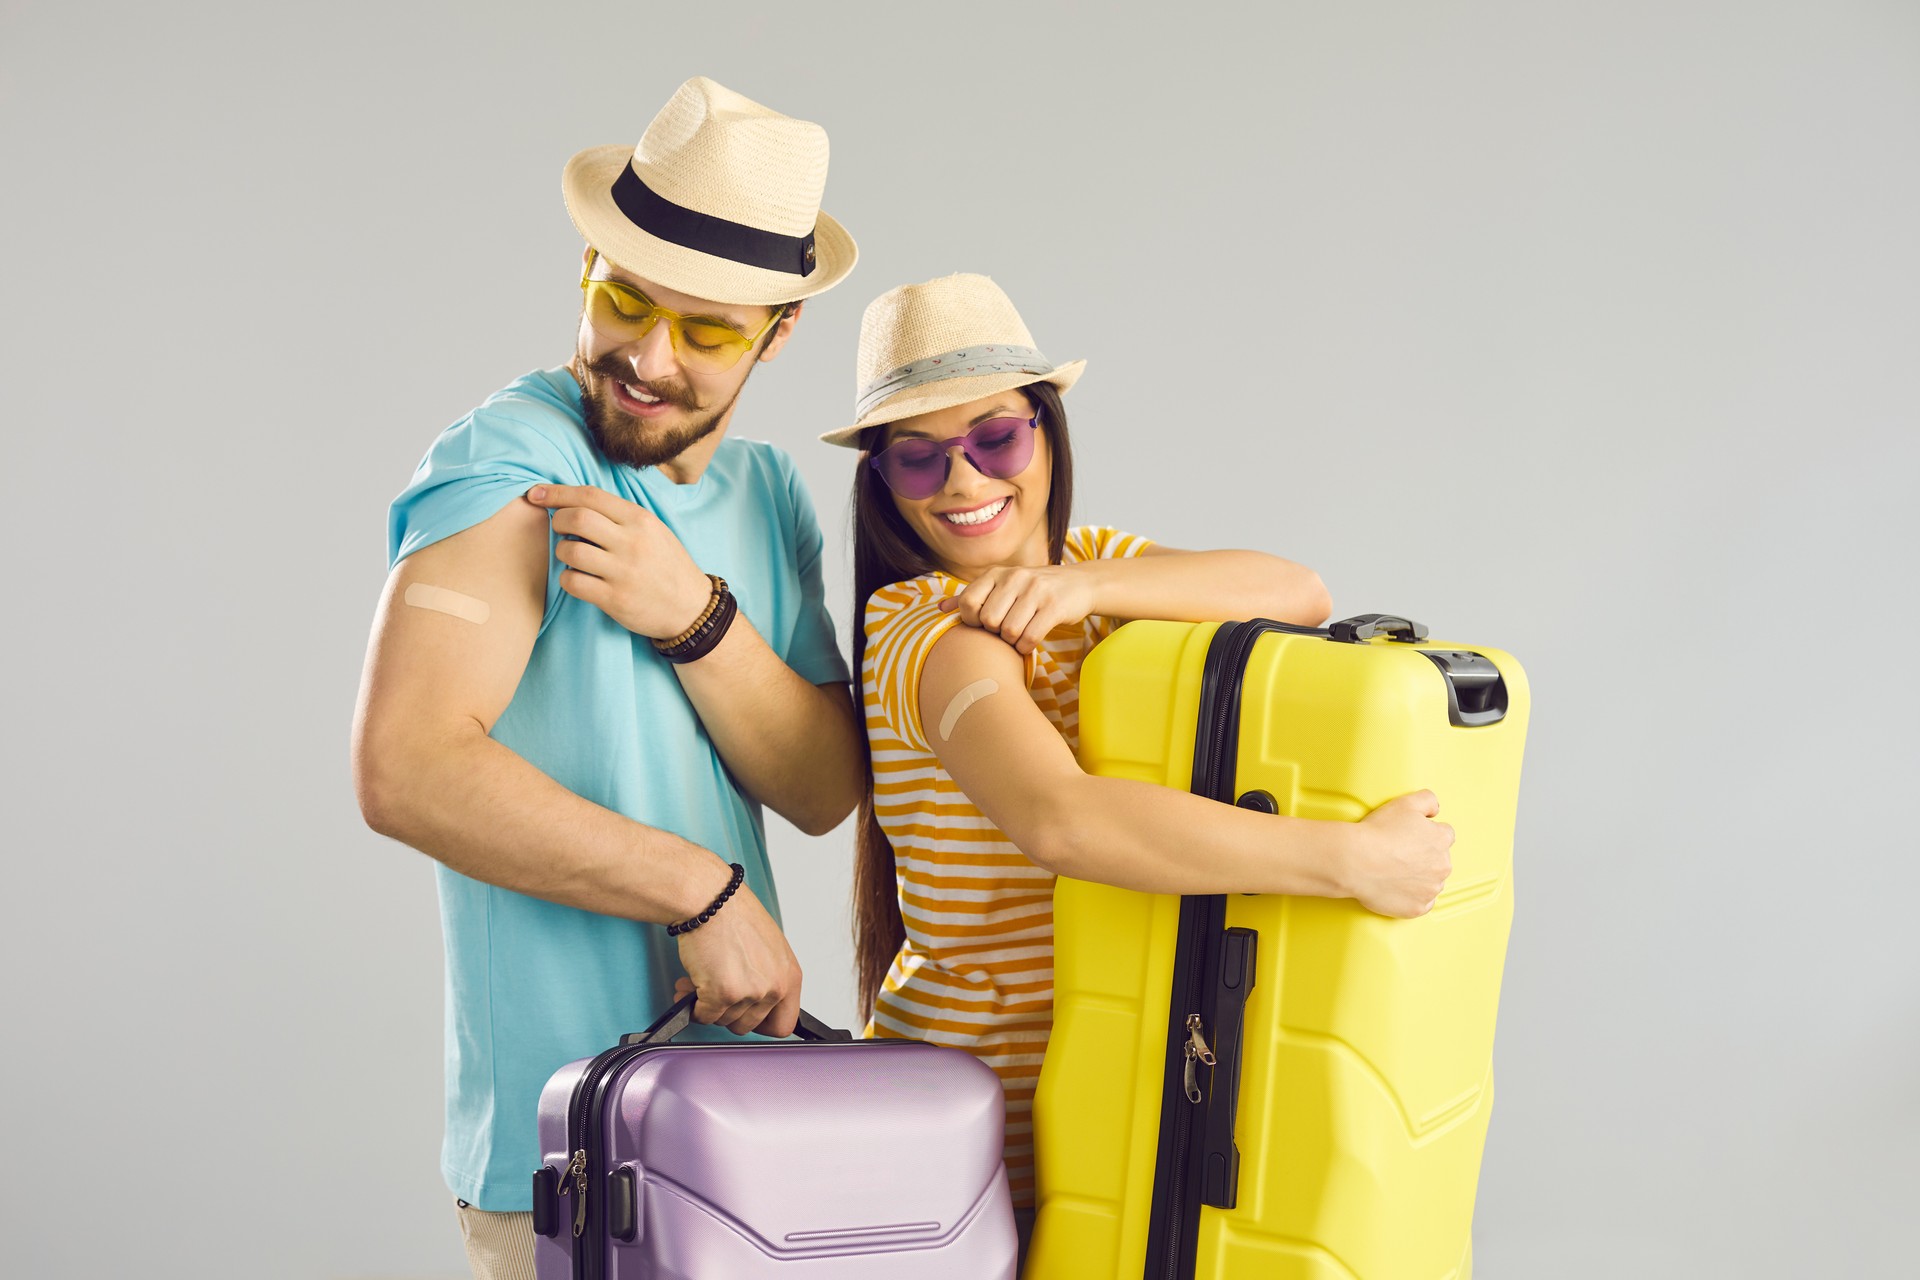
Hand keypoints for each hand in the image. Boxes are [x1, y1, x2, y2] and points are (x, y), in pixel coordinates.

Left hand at [525, 484, 712, 639]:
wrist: (691, 608)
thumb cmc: (667, 565)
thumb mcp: (654, 530)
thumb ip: (620, 516)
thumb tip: (575, 502)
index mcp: (641, 520)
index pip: (591, 496)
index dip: (557, 492)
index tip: (535, 494)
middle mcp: (632, 542)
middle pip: (577, 519)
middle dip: (558, 520)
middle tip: (559, 529)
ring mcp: (623, 572)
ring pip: (571, 552)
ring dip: (561, 552)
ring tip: (570, 556)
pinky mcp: (615, 599)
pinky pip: (573, 583)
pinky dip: (566, 578)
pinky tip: (576, 578)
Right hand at [670, 878, 802, 1036]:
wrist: (711, 899)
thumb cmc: (734, 915)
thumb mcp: (768, 949)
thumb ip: (767, 978)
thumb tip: (754, 1001)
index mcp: (789, 976)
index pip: (784, 1024)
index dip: (762, 1025)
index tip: (747, 1016)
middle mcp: (774, 987)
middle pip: (749, 1025)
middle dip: (728, 1012)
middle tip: (716, 995)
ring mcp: (749, 992)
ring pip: (724, 1021)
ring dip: (708, 1006)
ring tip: (700, 983)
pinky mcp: (723, 994)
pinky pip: (704, 1016)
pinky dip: (693, 1005)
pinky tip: (690, 985)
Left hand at [936, 564, 1097, 654]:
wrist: (1078, 584)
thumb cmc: (1033, 590)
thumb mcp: (1002, 586)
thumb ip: (972, 596)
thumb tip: (939, 607)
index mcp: (996, 573)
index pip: (967, 603)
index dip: (972, 621)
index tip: (985, 624)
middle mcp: (1014, 577)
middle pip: (988, 621)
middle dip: (996, 633)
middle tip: (1007, 630)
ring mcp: (1036, 590)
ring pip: (1009, 632)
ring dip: (1013, 641)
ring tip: (1020, 634)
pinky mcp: (1054, 606)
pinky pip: (1030, 637)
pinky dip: (1028, 646)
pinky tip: (1032, 640)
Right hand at [1345, 790, 1454, 917]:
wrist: (1356, 861)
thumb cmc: (1378, 832)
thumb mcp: (1405, 803)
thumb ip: (1427, 800)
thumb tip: (1435, 809)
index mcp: (1441, 840)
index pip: (1445, 835)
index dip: (1426, 834)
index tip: (1410, 837)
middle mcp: (1443, 866)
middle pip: (1439, 860)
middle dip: (1424, 857)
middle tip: (1399, 854)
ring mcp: (1431, 890)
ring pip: (1431, 883)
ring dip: (1419, 878)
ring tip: (1394, 871)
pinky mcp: (1417, 908)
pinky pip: (1421, 904)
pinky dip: (1411, 898)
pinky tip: (1395, 888)